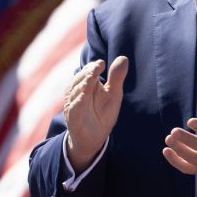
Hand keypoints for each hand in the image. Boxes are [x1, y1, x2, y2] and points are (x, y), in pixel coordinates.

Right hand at [64, 56, 128, 172]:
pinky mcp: (73, 118)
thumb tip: (123, 58)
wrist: (94, 138)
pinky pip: (74, 108)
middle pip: (80, 79)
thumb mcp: (113, 95)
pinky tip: (83, 96)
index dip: (94, 67)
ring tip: (90, 77)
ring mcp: (73, 105)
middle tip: (97, 66)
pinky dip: (77, 102)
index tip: (102, 63)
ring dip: (82, 84)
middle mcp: (76, 92)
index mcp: (86, 84)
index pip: (88, 71)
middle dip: (88, 72)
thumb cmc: (102, 114)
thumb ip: (116, 77)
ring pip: (75, 92)